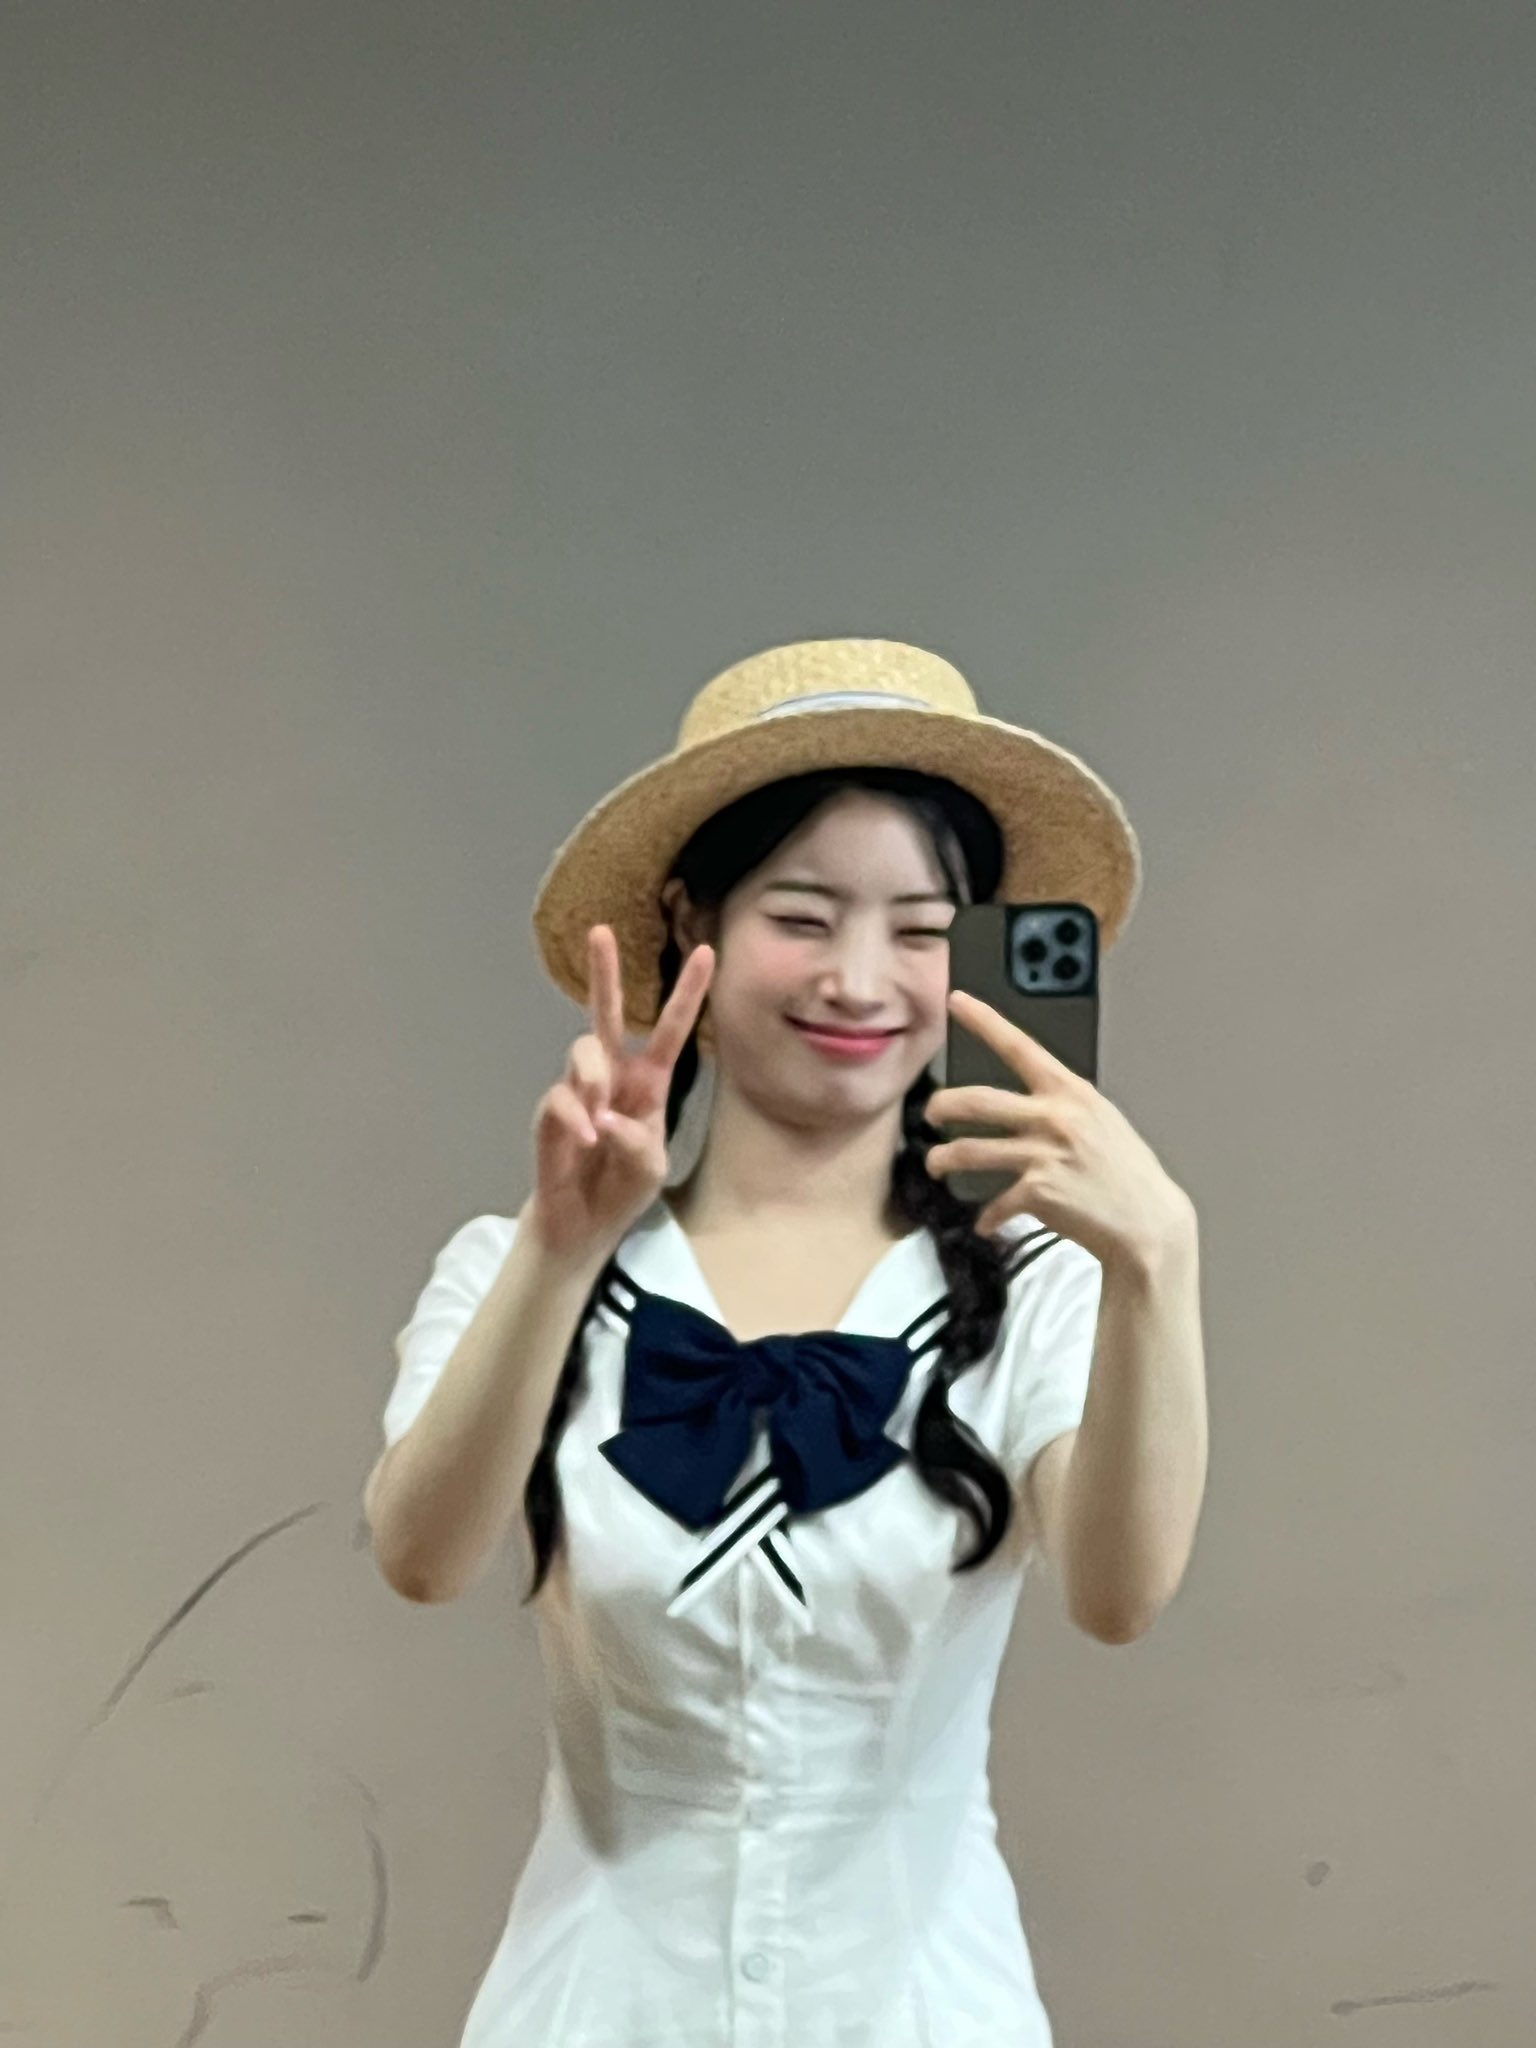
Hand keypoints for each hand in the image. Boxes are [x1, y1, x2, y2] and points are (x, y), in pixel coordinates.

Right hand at [527, 924, 714, 1261]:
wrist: (583, 1225)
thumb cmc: (622, 1189)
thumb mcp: (650, 1169)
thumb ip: (638, 1142)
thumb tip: (604, 1117)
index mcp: (649, 1083)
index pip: (671, 1031)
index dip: (687, 992)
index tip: (706, 951)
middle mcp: (612, 1077)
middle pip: (607, 1014)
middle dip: (604, 973)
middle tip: (600, 932)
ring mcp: (579, 1092)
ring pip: (583, 1052)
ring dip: (594, 1080)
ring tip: (598, 1122)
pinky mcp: (551, 1114)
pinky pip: (560, 1099)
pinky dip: (575, 1119)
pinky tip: (587, 1142)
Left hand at [923, 988, 1193, 1266]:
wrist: (1149, 1221)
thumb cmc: (1127, 1172)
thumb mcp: (1101, 1120)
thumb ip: (1064, 1105)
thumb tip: (1029, 1100)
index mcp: (1071, 1092)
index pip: (1019, 1046)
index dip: (984, 1021)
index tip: (956, 1001)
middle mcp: (1055, 1117)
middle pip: (977, 1101)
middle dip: (942, 1106)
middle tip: (931, 1113)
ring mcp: (1044, 1155)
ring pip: (970, 1151)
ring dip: (943, 1159)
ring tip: (937, 1164)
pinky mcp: (1038, 1192)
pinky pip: (994, 1203)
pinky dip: (987, 1216)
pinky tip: (986, 1223)